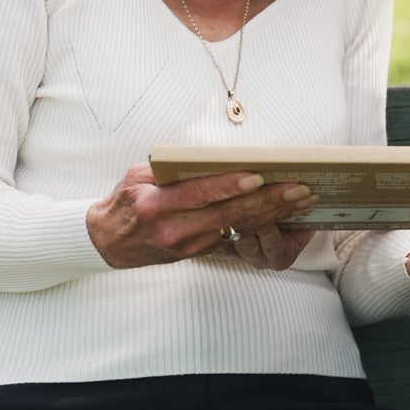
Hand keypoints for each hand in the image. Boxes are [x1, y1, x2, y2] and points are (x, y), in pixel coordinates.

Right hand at [91, 166, 310, 269]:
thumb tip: (210, 157)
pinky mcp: (197, 253)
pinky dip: (258, 223)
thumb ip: (171, 169)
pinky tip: (282, 212)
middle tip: (298, 188)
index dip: (229, 186)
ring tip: (300, 200)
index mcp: (156, 206)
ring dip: (272, 215)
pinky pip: (232, 235)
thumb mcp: (138, 177)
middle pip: (228, 215)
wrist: (108, 243)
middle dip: (268, 202)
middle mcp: (173, 229)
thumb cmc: (125, 202)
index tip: (258, 176)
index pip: (199, 194)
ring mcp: (187, 246)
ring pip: (236, 227)